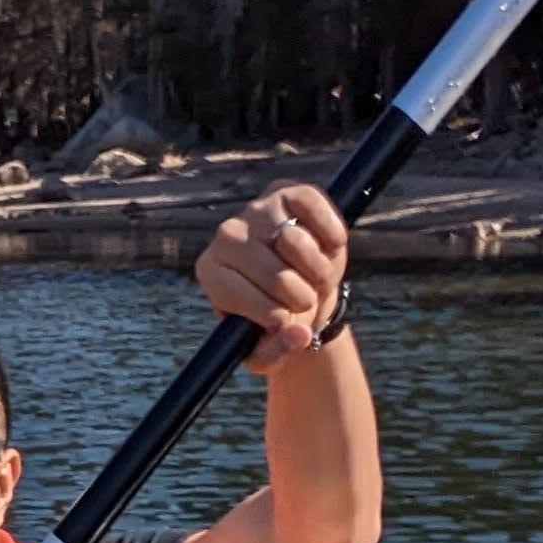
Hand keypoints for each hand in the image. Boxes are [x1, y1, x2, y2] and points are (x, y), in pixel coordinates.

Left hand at [198, 183, 348, 369]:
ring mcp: (258, 210)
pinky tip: (331, 247)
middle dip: (300, 298)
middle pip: (275, 274)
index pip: (241, 295)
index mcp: (211, 273)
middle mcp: (227, 236)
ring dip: (319, 271)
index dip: (272, 315)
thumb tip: (298, 333)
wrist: (301, 287)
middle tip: (305, 302)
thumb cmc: (278, 320)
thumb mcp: (270, 349)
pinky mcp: (288, 191)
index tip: (284, 322)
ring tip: (316, 280)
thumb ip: (279, 350)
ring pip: (297, 242)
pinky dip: (330, 232)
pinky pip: (313, 204)